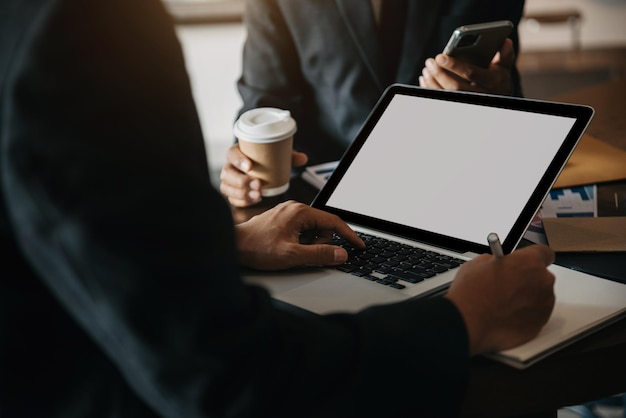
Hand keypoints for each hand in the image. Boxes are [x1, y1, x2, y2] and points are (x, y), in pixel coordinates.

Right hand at [219, 144, 308, 206]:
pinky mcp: (231, 193)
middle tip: (258, 185)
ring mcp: (229, 181)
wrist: (258, 168)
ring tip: (258, 195)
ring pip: (227, 188)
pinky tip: (254, 200)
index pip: (232, 154)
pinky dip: (242, 202)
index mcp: (236, 153)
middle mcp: (229, 167)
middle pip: (227, 174)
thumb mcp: (276, 154)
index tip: (250, 166)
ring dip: (242, 193)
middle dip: (242, 181)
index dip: (239, 160)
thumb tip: (303, 158)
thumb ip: (289, 156)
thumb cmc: (264, 160)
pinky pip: (231, 199)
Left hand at [235, 200, 364, 269]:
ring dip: (308, 245)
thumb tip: (341, 254)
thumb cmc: (257, 248)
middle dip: (319, 244)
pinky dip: (300, 243)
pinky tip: (287, 249)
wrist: (233, 246)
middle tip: (303, 254)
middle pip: (323, 228)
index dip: (348, 235)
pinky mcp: (282, 221)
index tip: (358, 245)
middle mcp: (295, 209)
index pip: (333, 222)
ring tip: (291, 252)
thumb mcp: (292, 255)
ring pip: (312, 232)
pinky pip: (301, 233)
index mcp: (300, 212)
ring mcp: (288, 214)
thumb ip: (320, 255)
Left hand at [419, 38, 515, 95]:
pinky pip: (442, 101)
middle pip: (455, 87)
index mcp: (493, 82)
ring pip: (447, 96)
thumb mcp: (504, 66)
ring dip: (433, 82)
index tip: (440, 56)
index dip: (455, 65)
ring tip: (426, 69)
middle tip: (429, 62)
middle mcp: (482, 96)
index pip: (471, 74)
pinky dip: (431, 90)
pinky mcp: (459, 106)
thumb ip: (504, 54)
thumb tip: (504, 41)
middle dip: (440, 74)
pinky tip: (425, 79)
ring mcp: (469, 103)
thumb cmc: (497, 78)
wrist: (497, 99)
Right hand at [445, 244, 555, 355]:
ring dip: (526, 298)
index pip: (544, 253)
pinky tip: (506, 315)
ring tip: (504, 304)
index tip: (526, 263)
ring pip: (540, 297)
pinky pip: (535, 315)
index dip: (533, 258)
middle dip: (528, 280)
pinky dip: (524, 315)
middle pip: (542, 277)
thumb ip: (497, 261)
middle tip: (509, 285)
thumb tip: (500, 265)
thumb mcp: (478, 264)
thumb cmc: (472, 293)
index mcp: (529, 262)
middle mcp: (542, 281)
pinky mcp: (540, 323)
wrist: (468, 322)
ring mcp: (544, 304)